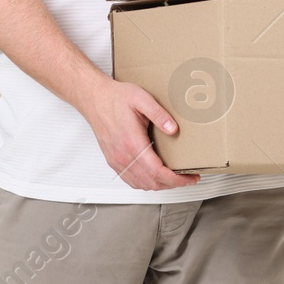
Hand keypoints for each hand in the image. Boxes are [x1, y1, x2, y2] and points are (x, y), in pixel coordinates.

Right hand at [79, 75, 200, 190]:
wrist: (94, 98)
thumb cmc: (115, 98)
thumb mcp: (141, 98)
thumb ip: (159, 114)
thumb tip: (173, 129)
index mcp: (132, 143)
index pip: (158, 172)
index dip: (177, 179)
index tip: (190, 177)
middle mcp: (123, 155)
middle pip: (152, 182)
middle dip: (173, 184)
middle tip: (187, 177)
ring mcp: (116, 160)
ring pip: (141, 185)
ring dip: (160, 185)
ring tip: (174, 178)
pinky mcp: (113, 160)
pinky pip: (131, 181)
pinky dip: (146, 184)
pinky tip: (154, 177)